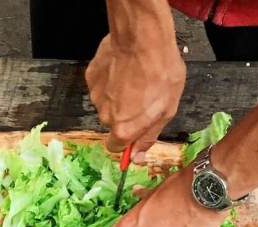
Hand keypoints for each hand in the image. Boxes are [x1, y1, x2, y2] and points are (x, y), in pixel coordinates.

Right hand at [85, 4, 184, 163]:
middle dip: (126, 114)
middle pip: (113, 123)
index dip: (127, 140)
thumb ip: (149, 136)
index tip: (136, 129)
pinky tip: (124, 69)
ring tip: (135, 79)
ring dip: (119, 96)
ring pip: (107, 103)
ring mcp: (96, 96)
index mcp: (123, 129)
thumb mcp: (166, 110)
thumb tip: (137, 157)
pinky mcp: (91, 77)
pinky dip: (111, 80)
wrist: (143, 38)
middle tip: (143, 97)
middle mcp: (105, 116)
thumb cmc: (160, 72)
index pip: (116, 147)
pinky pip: (101, 85)